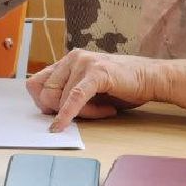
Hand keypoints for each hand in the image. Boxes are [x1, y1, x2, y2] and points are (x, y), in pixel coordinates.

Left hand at [26, 49, 158, 130]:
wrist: (151, 78)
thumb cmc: (120, 86)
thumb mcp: (86, 88)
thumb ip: (66, 92)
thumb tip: (45, 109)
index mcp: (66, 61)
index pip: (35, 84)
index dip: (41, 103)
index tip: (57, 114)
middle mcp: (71, 58)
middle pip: (46, 94)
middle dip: (62, 110)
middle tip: (88, 113)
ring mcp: (83, 62)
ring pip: (62, 99)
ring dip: (82, 112)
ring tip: (105, 110)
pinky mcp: (96, 72)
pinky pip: (74, 98)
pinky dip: (66, 114)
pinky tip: (61, 126)